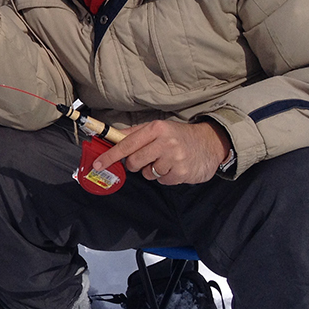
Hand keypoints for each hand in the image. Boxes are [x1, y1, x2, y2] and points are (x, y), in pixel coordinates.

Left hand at [93, 121, 230, 185]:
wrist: (210, 143)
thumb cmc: (179, 135)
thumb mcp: (158, 127)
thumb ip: (134, 133)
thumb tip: (111, 137)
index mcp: (156, 129)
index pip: (126, 144)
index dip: (110, 156)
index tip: (97, 164)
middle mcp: (165, 142)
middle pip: (134, 162)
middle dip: (135, 165)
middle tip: (146, 159)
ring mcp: (174, 159)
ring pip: (148, 174)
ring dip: (152, 171)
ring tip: (166, 161)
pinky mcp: (182, 173)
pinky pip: (162, 181)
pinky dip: (165, 177)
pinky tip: (174, 168)